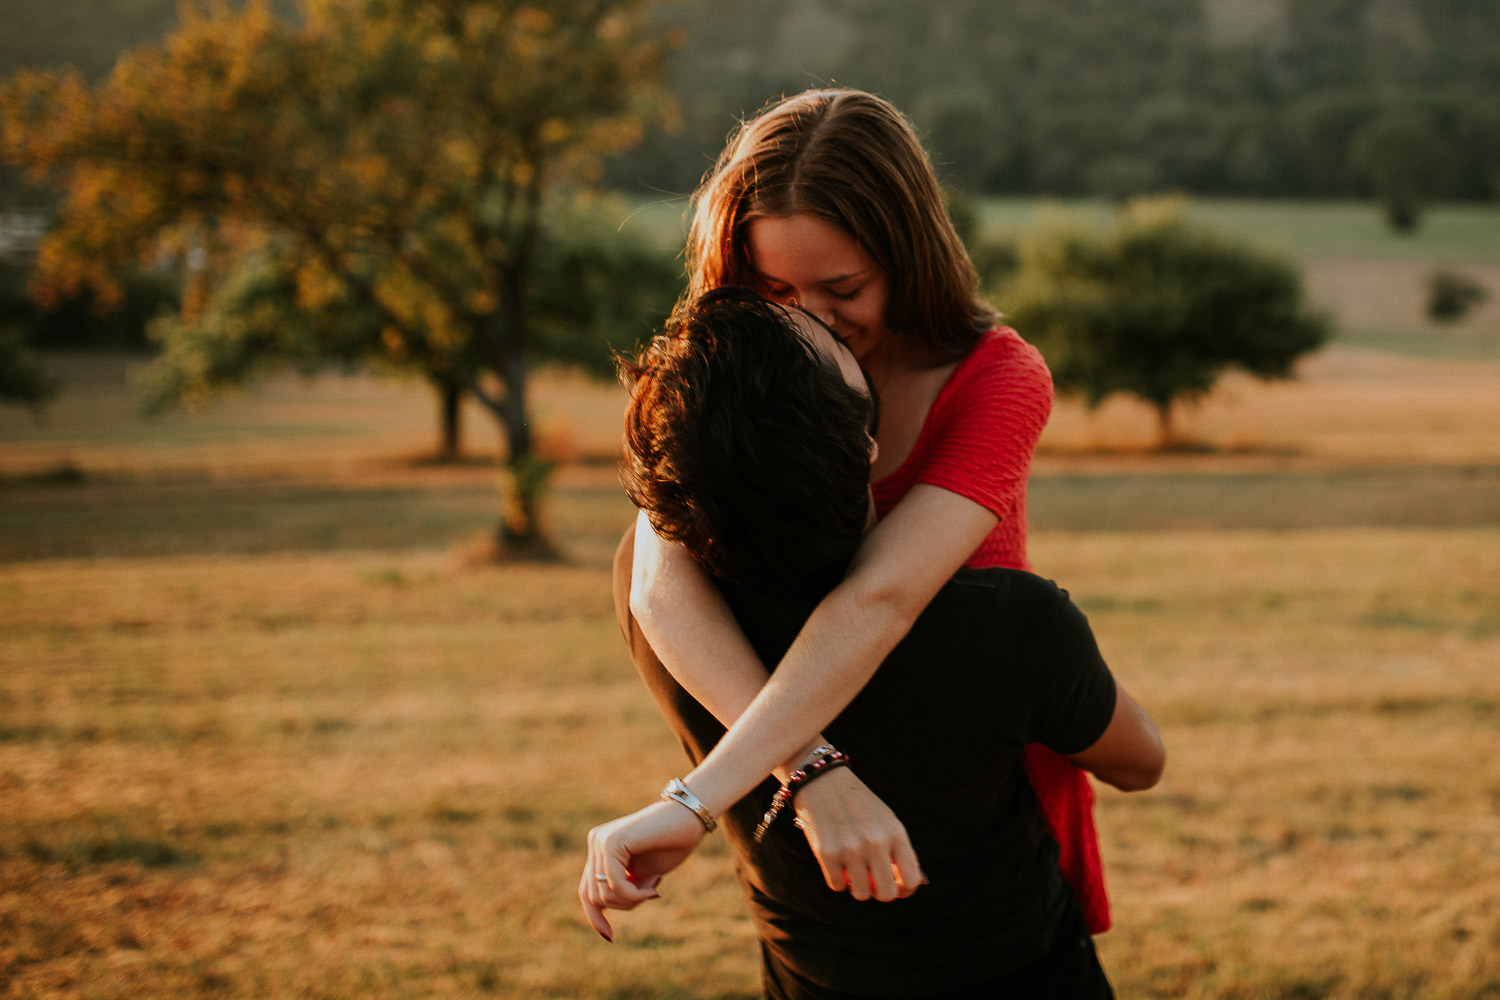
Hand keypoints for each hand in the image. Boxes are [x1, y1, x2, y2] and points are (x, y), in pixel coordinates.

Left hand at [579, 798, 706, 941]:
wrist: (690, 817)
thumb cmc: (672, 844)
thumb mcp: (642, 875)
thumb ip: (621, 888)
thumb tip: (600, 915)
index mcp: (601, 849)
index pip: (587, 890)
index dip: (595, 917)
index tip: (609, 937)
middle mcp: (596, 842)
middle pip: (594, 896)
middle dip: (624, 905)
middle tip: (651, 891)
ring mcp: (601, 841)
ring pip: (603, 894)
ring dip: (631, 900)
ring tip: (654, 885)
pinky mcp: (611, 842)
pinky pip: (615, 884)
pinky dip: (634, 895)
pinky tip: (653, 888)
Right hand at [791, 768, 923, 901]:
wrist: (823, 780)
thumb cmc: (858, 805)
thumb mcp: (886, 821)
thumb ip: (897, 851)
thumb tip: (904, 886)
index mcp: (895, 833)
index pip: (911, 880)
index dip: (905, 891)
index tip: (896, 888)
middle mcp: (875, 842)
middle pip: (886, 894)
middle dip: (879, 892)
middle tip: (872, 881)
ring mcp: (851, 849)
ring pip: (860, 894)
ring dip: (856, 886)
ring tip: (852, 867)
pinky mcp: (827, 853)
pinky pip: (837, 886)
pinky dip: (837, 878)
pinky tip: (836, 860)